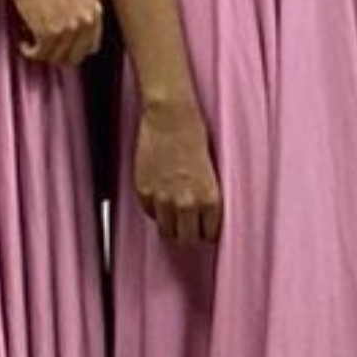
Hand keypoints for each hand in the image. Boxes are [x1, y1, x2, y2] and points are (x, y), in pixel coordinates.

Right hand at [7, 0, 103, 65]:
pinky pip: (39, 54)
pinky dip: (29, 52)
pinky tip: (23, 42)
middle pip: (75, 57)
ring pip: (56, 58)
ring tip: (31, 41)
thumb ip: (81, 15)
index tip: (60, 47)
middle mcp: (87, 21)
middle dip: (58, 55)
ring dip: (41, 53)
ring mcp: (70, 28)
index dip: (74, 50)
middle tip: (43, 47)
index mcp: (95, 11)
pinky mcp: (50, 32)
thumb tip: (73, 44)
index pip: (92, 47)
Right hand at [131, 99, 223, 244]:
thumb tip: (203, 215)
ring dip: (171, 224)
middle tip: (191, 225)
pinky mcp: (143, 191)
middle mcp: (186, 203)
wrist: (170, 118)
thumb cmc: (195, 136)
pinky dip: (155, 209)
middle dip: (190, 233)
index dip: (208, 232)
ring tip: (176, 215)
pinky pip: (149, 213)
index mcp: (210, 199)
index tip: (206, 229)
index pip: (210, 234)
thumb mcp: (212, 172)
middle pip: (186, 238)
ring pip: (166, 231)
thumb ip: (207, 197)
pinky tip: (162, 197)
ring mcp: (162, 199)